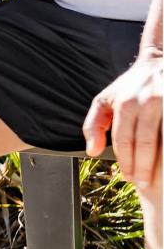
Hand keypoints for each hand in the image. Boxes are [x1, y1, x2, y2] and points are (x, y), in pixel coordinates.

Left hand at [83, 57, 161, 190]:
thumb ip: (94, 125)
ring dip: (161, 162)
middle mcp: (148, 102)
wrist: (158, 64)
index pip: (124, 140)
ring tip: (158, 178)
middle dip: (143, 167)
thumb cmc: (129, 87)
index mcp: (126, 104)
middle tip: (143, 183)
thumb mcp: (105, 100)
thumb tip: (92, 152)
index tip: (128, 177)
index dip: (125, 161)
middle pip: (145, 142)